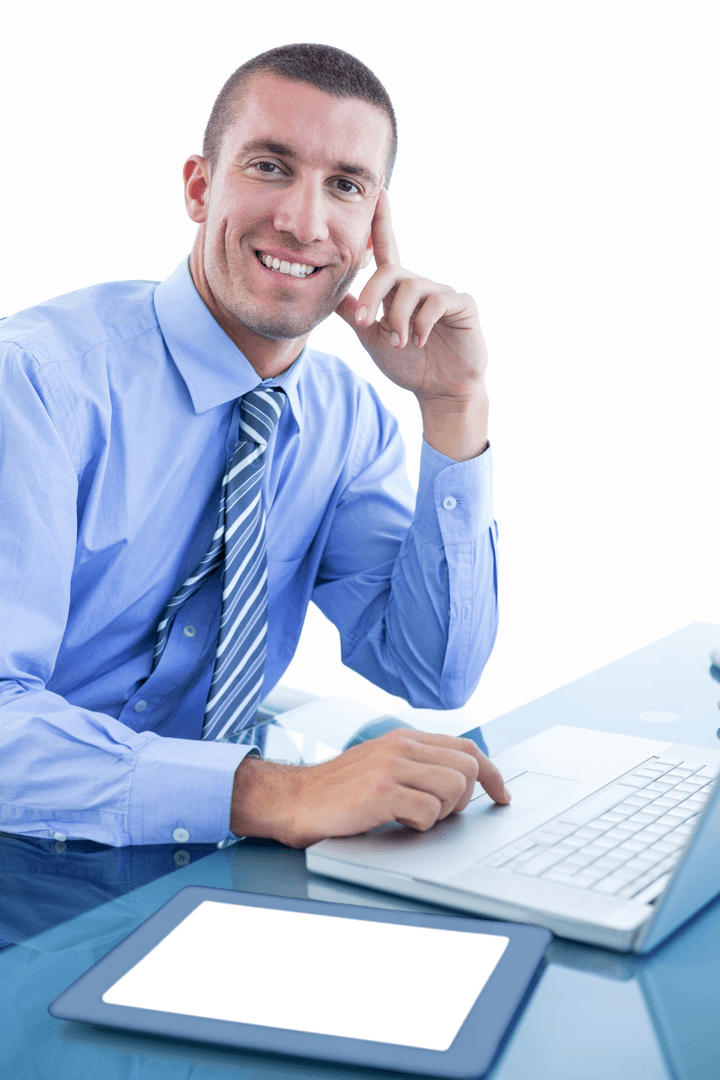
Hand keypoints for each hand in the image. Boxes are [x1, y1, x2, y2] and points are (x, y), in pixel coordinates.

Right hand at [230, 729, 509, 848]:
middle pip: (468, 768)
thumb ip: (417, 764)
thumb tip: (462, 782)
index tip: (502, 796)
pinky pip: (428, 812)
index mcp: (405, 738)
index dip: (492, 774)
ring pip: (454, 789)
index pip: (467, 748)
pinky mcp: (381, 791)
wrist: (294, 799)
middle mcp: (401, 746)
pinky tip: (397, 822)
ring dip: (442, 813)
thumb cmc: (338, 791)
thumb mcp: (382, 764)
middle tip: (438, 813)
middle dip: (464, 799)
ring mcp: (391, 767)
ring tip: (413, 816)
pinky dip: (420, 825)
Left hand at [335, 190, 489, 460]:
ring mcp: (443, 291)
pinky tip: (421, 341)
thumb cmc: (409, 365)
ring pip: (411, 289)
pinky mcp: (462, 303)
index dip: (382, 222)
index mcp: (398, 289)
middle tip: (368, 324)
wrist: (440, 391)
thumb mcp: (372, 339)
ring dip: (399, 318)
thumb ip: (354, 315)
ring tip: (402, 342)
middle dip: (374, 296)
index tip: (379, 191)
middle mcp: (420, 284)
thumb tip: (332, 294)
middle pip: (390, 272)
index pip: (387, 249)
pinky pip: (436, 301)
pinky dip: (422, 323)